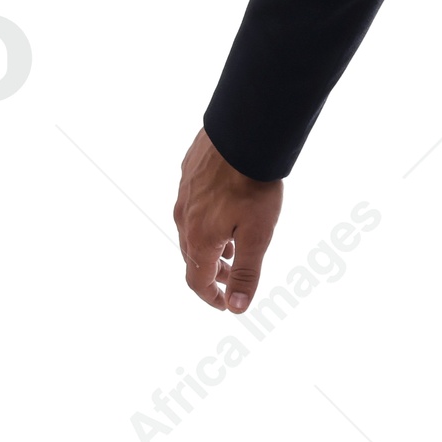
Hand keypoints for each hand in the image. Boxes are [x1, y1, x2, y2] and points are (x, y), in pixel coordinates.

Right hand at [173, 129, 282, 313]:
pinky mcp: (188, 174)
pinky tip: (225, 213)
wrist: (243, 134)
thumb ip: (247, 273)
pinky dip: (207, 222)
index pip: (197, 280)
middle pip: (193, 258)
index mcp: (199, 239)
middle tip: (234, 280)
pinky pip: (193, 208)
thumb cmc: (252, 185)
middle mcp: (184, 219)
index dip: (212, 297)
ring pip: (192, 232)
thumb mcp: (258, 236)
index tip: (226, 305)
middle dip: (214, 274)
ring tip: (232, 250)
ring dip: (211, 248)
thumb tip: (238, 308)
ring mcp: (183, 195)